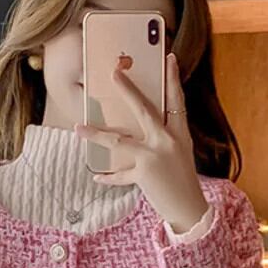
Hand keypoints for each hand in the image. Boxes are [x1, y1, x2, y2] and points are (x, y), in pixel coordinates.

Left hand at [74, 53, 208, 231]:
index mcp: (179, 134)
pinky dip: (108, 177)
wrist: (189, 208)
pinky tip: (96, 177)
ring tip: (78, 128)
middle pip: (144, 110)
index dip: (173, 79)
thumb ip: (163, 138)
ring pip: (119, 140)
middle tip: (114, 74)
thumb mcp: (179, 153)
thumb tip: (141, 126)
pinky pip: (120, 174)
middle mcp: (167, 141)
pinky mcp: (144, 174)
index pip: (176, 100)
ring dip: (96, 134)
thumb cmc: (182, 181)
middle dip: (128, 90)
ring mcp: (154, 156)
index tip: (169, 58)